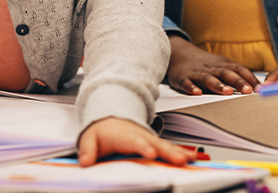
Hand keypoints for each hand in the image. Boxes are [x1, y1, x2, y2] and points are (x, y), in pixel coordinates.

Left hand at [77, 117, 195, 166]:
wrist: (111, 115)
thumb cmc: (102, 131)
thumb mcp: (89, 138)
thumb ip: (87, 150)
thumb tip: (85, 161)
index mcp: (125, 136)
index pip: (135, 142)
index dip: (143, 147)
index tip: (150, 153)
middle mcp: (141, 137)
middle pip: (156, 145)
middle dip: (168, 152)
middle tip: (179, 159)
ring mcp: (150, 140)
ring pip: (166, 146)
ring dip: (179, 152)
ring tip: (190, 159)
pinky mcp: (156, 145)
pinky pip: (170, 149)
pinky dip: (182, 153)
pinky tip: (192, 158)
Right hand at [167, 36, 258, 94]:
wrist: (179, 53)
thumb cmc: (207, 64)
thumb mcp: (223, 66)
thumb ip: (239, 75)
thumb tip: (260, 88)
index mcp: (223, 65)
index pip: (239, 70)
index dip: (250, 78)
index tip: (260, 89)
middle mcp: (212, 68)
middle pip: (226, 73)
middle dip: (238, 82)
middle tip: (248, 91)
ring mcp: (197, 73)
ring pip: (208, 78)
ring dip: (218, 85)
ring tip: (227, 91)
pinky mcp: (182, 78)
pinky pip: (186, 82)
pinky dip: (191, 87)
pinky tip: (196, 92)